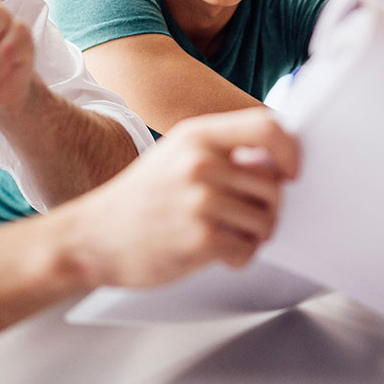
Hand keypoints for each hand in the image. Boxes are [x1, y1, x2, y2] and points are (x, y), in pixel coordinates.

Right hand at [63, 108, 300, 288]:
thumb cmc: (139, 200)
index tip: (291, 171)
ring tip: (229, 236)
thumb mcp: (174, 156)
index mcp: (196, 135)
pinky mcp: (200, 238)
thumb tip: (276, 162)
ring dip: (255, 235)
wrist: (92, 237)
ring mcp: (200, 200)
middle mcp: (200, 163)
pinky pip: (248, 249)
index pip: (267, 126)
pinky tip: (218, 253)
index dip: (290, 150)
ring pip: (266, 219)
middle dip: (269, 207)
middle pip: (273, 183)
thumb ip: (220, 152)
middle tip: (249, 219)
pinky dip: (240, 256)